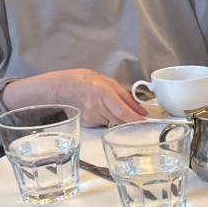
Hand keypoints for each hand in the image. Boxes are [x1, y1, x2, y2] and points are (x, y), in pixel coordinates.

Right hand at [0, 69, 147, 127]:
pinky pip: (105, 124)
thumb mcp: (109, 83)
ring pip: (114, 123)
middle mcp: (96, 107)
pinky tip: (101, 111)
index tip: (145, 122)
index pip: (123, 112)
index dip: (135, 119)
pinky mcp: (88, 124)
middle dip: (131, 120)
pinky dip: (108, 120)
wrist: (62, 88)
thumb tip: (142, 111)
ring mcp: (91, 117)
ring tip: (110, 106)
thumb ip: (127, 98)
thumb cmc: (86, 82)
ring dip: (119, 119)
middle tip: (136, 116)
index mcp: (103, 92)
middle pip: (121, 120)